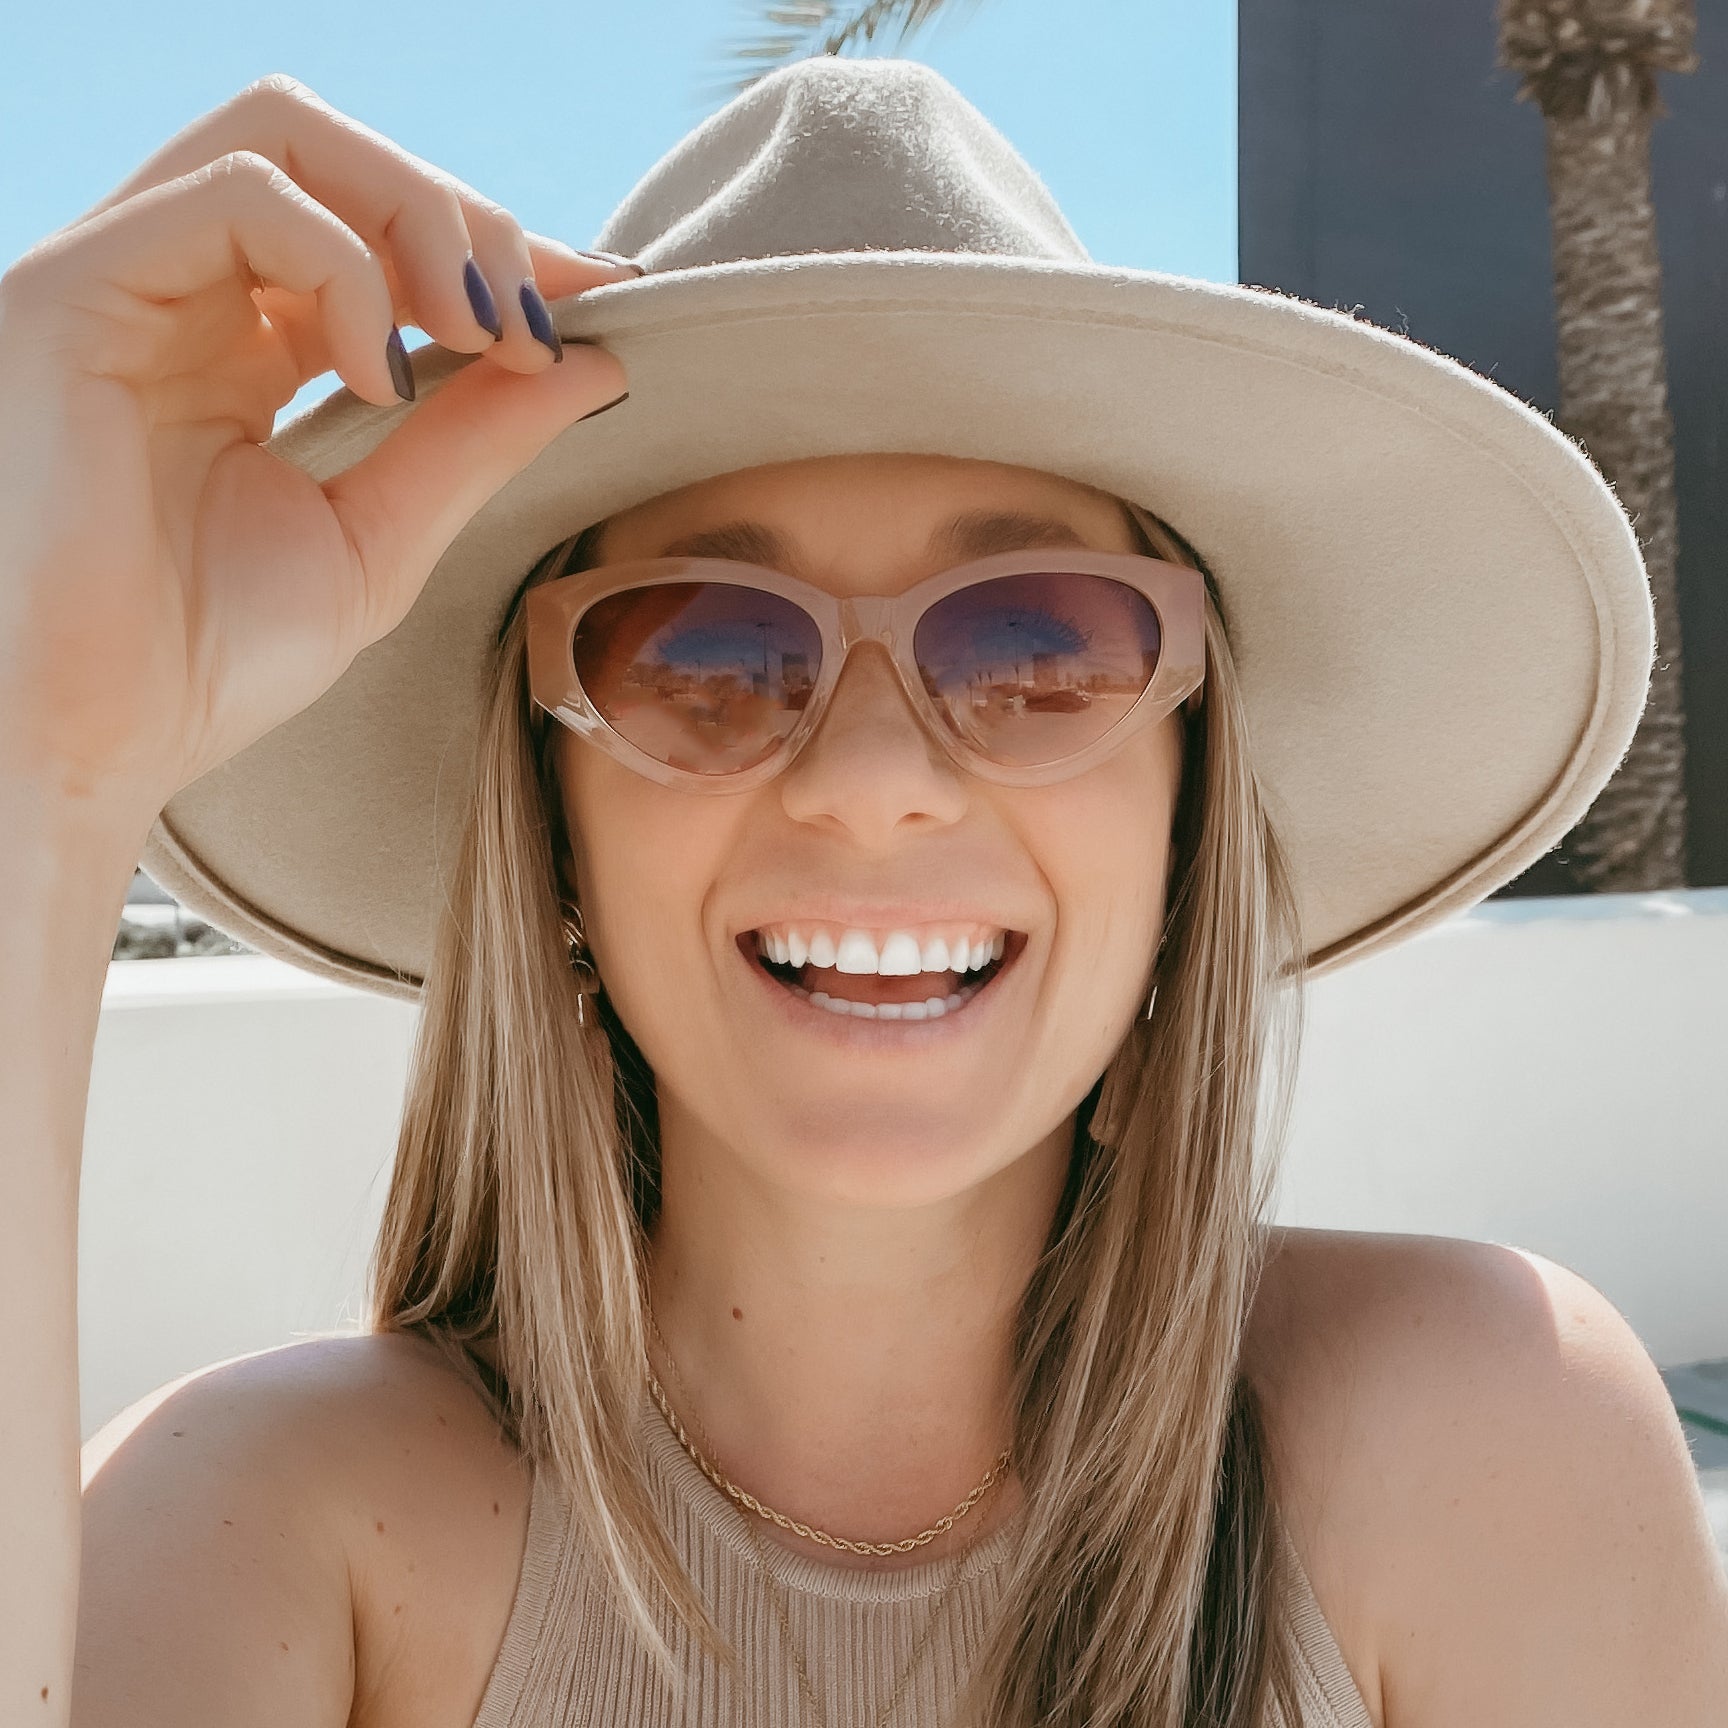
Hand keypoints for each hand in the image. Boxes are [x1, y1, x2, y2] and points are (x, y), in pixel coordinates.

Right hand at [0, 73, 629, 831]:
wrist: (91, 743)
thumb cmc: (206, 662)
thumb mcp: (377, 540)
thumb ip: (474, 444)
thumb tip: (594, 363)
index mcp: (240, 348)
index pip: (372, 236)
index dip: (489, 250)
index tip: (595, 299)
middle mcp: (180, 295)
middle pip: (335, 156)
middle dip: (462, 219)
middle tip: (534, 320)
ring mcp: (124, 281)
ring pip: (285, 138)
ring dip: (419, 219)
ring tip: (479, 336)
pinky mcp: (75, 288)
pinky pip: (237, 197)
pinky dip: (345, 267)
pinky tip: (381, 374)